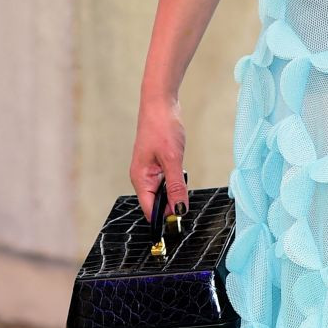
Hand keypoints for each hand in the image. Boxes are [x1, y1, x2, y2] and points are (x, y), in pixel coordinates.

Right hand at [130, 91, 188, 223]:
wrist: (160, 103)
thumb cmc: (162, 127)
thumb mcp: (172, 159)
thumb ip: (176, 186)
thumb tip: (180, 209)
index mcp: (140, 178)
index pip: (149, 209)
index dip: (164, 218)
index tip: (179, 225)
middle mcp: (142, 177)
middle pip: (157, 203)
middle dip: (172, 205)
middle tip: (186, 201)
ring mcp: (150, 170)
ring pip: (164, 192)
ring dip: (175, 191)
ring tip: (181, 178)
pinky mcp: (158, 164)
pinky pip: (167, 180)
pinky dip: (176, 181)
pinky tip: (181, 171)